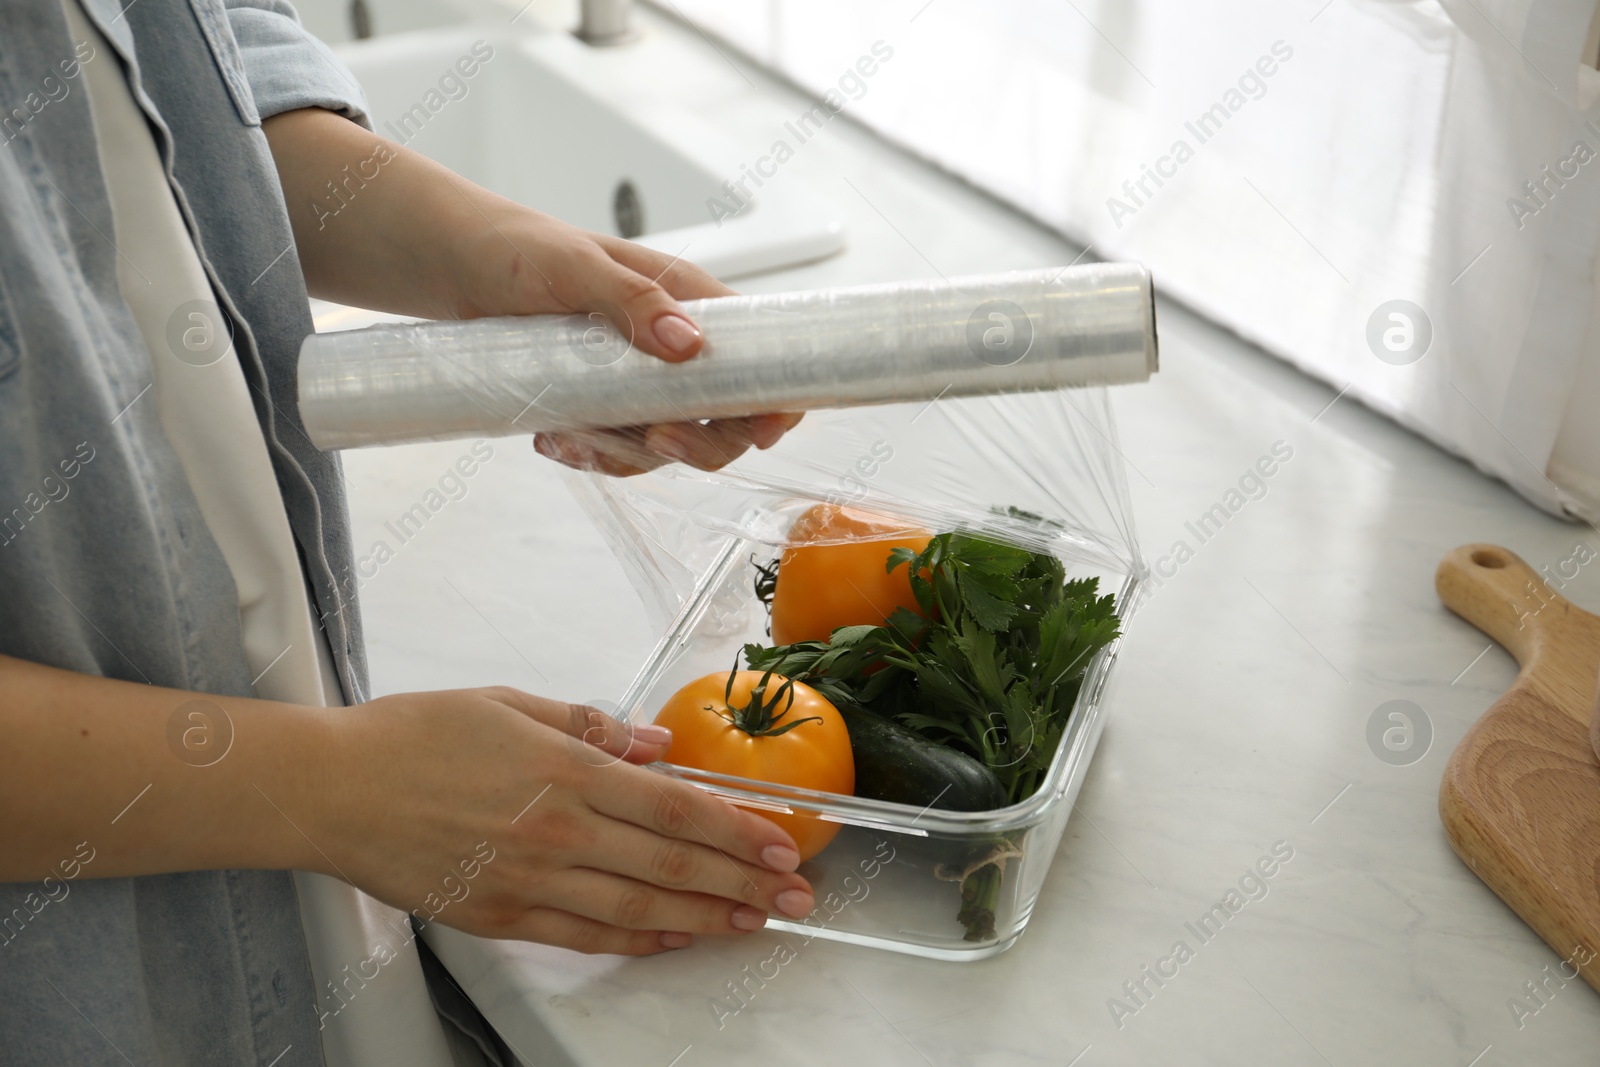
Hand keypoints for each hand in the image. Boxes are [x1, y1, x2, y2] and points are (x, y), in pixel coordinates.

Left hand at [261, 108, 801, 475]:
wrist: (451, 267)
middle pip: (723, 417)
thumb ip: (631, 300)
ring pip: (668, 443)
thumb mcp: (571, 265)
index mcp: (686, 299)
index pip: (762, 352)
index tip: (766, 428)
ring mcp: (638, 380)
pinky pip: (617, 450)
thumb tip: (689, 344)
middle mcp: (672, 344)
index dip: (776, 397)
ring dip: (630, 455)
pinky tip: (553, 441)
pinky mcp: (600, 404)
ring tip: (576, 437)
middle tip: (655, 438)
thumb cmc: (514, 248)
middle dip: (698, 442)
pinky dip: (592, 456)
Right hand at [313, 687, 816, 954]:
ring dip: (705, 915)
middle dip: (743, 880)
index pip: (674, 805)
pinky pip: (585, 935)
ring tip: (754, 921)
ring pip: (639, 906)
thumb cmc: (413, 736)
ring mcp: (530, 881)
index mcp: (565, 771)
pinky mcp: (501, 916)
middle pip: (671, 861)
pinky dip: (637, 939)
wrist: (332, 790)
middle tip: (796, 895)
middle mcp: (558, 832)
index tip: (781, 842)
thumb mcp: (509, 704)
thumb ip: (589, 725)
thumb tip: (655, 742)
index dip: (736, 828)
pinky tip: (674, 936)